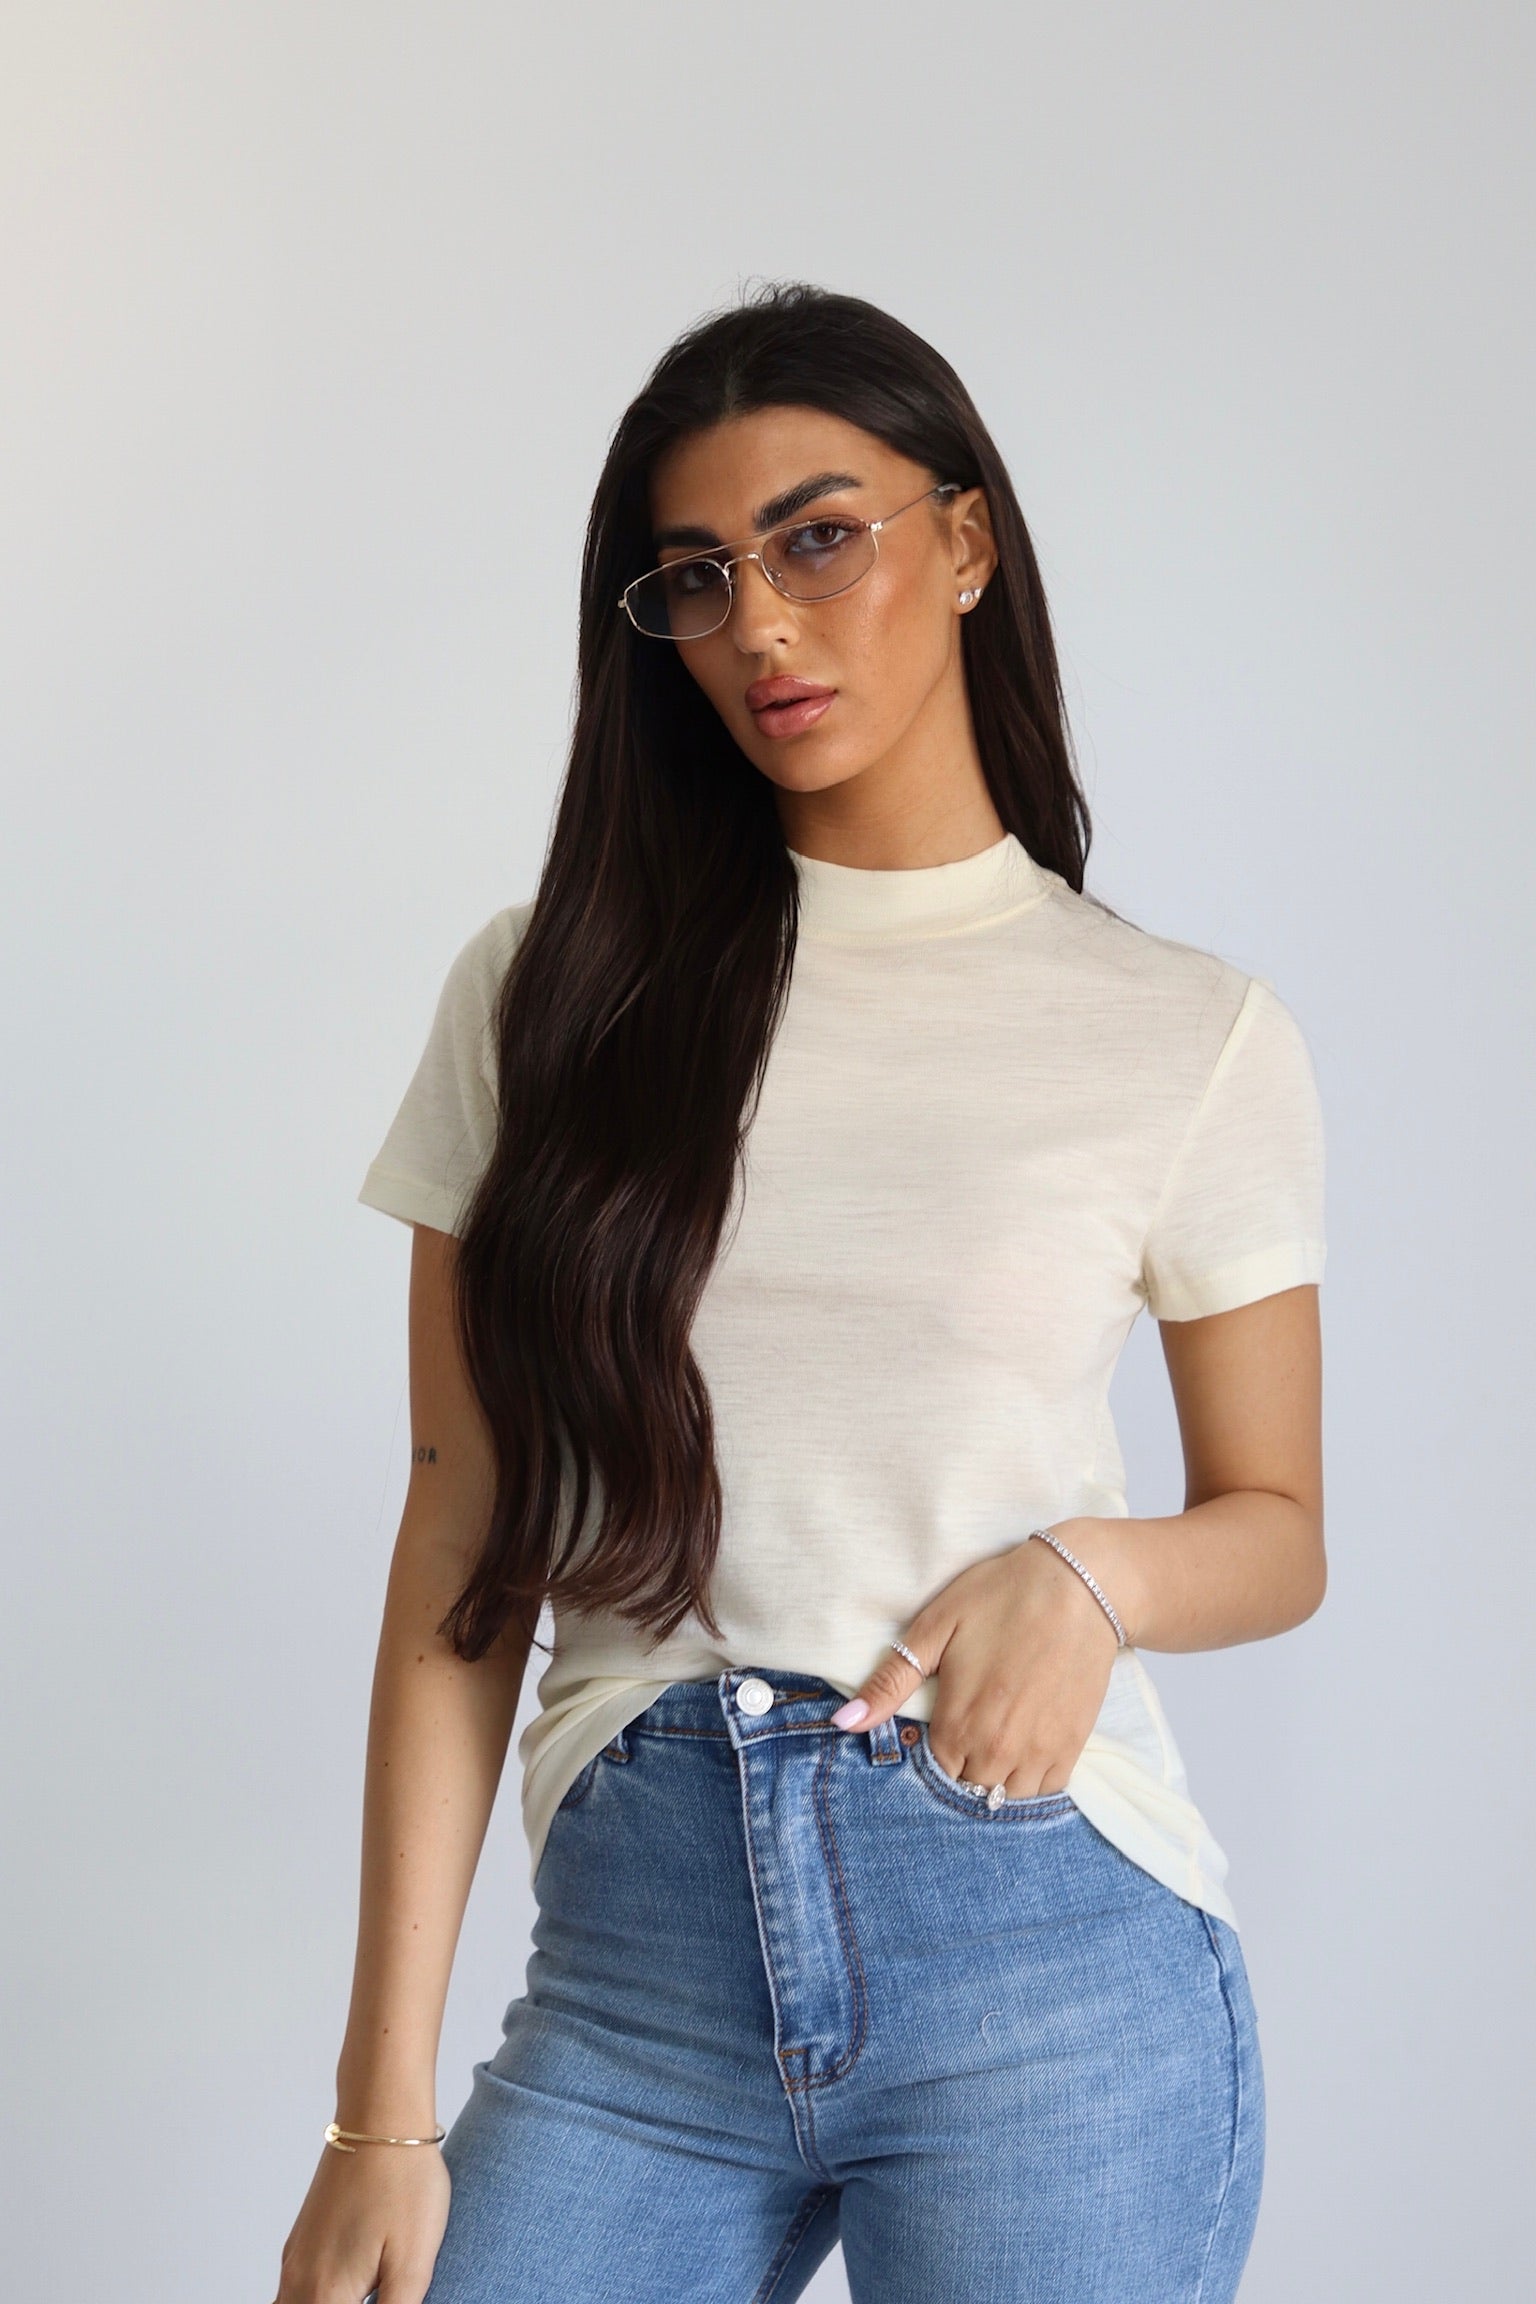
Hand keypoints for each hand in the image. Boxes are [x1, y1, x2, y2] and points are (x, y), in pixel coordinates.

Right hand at [274, 2136, 449, 2303]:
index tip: (382, 2299)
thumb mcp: (413, 2263)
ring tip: (362, 2292)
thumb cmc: (404, 2183)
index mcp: (325, 2296)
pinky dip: (309, 2303)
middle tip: (373, 2294)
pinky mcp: (303, 2239)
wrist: (381, 2114)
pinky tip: (344, 2293)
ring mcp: (296, 2258)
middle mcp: (298, 2281)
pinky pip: (291, 2294)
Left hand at [829, 1522, 1130, 1794]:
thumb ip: (889, 1683)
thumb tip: (842, 1723)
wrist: (1077, 1585)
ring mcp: (1037, 1752)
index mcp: (956, 1725)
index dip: (927, 1762)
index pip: (931, 1779)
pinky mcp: (1071, 1746)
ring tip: (990, 1750)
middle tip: (961, 1742)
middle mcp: (996, 1750)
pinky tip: (1021, 1754)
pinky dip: (1030, 1783)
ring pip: (1006, 1800)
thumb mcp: (935, 1629)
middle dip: (959, 1777)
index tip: (931, 1739)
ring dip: (994, 1785)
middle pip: (967, 1795)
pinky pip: (1046, 1791)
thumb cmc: (999, 1598)